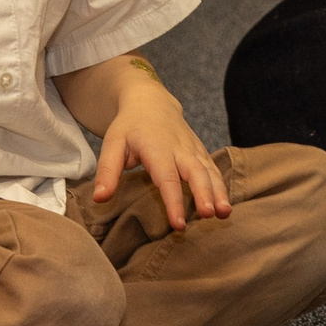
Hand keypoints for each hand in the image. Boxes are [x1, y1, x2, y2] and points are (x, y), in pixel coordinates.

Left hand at [93, 79, 230, 231]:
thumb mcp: (112, 143)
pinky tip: (225, 205)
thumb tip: (100, 199)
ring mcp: (193, 149)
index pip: (167, 178)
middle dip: (205, 194)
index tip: (178, 224)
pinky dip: (222, 186)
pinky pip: (214, 169)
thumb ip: (107, 171)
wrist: (151, 101)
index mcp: (157, 148)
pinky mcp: (201, 152)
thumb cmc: (129, 126)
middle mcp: (180, 149)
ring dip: (219, 192)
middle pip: (196, 172)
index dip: (174, 201)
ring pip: (210, 171)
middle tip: (209, 215)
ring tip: (225, 213)